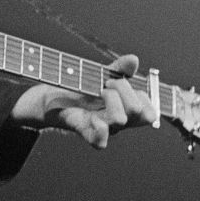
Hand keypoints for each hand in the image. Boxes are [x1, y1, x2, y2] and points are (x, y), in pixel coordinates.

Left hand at [11, 54, 158, 148]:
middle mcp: (116, 122)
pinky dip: (100, 130)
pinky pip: (99, 140)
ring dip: (111, 99)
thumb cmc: (79, 86)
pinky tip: (95, 118)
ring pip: (120, 120)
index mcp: (124, 110)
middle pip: (137, 112)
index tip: (124, 82)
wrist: (50, 94)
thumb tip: (134, 60)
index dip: (143, 97)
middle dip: (125, 90)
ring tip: (98, 91)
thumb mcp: (101, 74)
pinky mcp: (82, 128)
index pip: (149, 112)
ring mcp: (101, 127)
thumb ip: (119, 68)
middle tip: (107, 83)